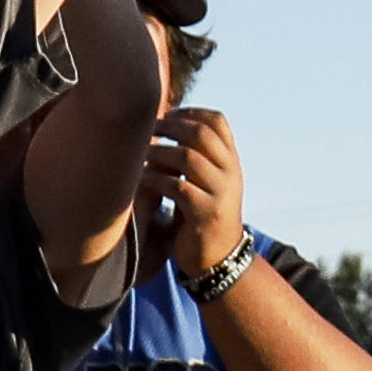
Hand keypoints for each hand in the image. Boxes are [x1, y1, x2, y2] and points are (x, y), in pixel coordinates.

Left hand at [149, 104, 247, 286]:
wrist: (219, 258)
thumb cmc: (204, 215)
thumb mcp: (210, 182)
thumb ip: (199, 156)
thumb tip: (171, 123)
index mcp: (231, 161)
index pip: (217, 121)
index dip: (190, 112)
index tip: (166, 114)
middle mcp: (231, 172)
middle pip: (202, 134)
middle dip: (171, 127)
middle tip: (147, 129)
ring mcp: (221, 193)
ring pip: (188, 158)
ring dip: (159, 151)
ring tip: (140, 153)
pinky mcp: (206, 213)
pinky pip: (178, 187)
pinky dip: (156, 179)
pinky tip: (142, 178)